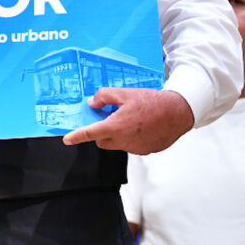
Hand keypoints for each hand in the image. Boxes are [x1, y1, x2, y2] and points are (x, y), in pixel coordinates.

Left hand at [61, 88, 193, 154]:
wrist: (177, 112)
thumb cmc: (152, 102)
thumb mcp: (125, 93)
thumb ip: (104, 96)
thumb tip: (93, 103)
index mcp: (115, 127)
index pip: (90, 134)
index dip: (77, 137)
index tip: (67, 139)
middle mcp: (123, 141)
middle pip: (102, 141)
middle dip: (102, 132)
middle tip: (110, 118)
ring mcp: (135, 148)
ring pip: (118, 143)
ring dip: (119, 134)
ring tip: (132, 119)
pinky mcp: (146, 151)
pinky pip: (132, 145)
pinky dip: (132, 138)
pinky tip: (141, 126)